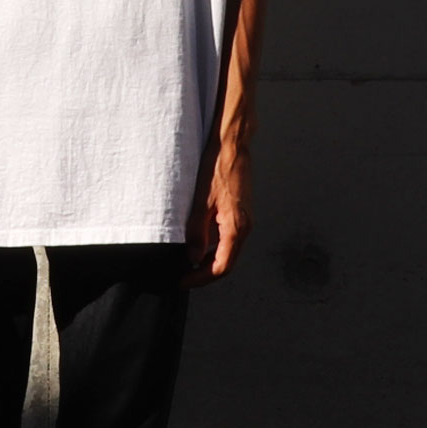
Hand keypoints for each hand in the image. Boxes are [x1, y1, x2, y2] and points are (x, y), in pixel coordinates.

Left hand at [182, 141, 252, 288]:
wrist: (232, 146)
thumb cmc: (218, 168)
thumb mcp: (200, 202)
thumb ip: (197, 233)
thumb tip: (192, 258)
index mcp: (236, 227)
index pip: (221, 267)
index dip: (200, 278)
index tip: (182, 281)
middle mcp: (244, 227)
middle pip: (226, 263)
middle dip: (203, 273)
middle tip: (182, 276)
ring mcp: (244, 220)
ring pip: (227, 252)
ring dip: (208, 261)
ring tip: (186, 264)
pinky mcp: (240, 213)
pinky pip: (228, 239)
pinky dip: (213, 248)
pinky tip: (197, 245)